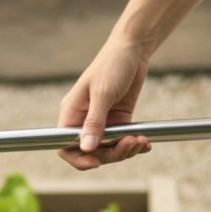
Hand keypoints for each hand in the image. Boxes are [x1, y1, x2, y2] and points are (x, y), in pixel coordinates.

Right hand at [58, 40, 152, 169]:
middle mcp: (83, 122)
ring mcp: (101, 123)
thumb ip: (94, 122)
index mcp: (71, 115)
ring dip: (125, 150)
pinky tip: (145, 143)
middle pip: (91, 152)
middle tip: (130, 144)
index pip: (65, 146)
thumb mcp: (102, 93)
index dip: (78, 159)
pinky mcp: (117, 121)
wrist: (133, 49)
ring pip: (108, 149)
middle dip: (111, 154)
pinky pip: (122, 141)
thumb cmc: (112, 64)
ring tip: (141, 140)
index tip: (97, 162)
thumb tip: (86, 147)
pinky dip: (133, 145)